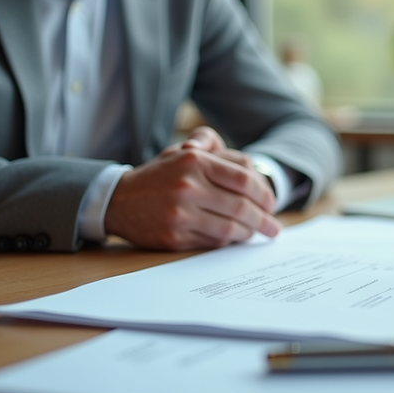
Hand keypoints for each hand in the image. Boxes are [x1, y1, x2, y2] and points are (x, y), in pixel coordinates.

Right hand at [105, 126, 279, 250]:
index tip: (272, 204)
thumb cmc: (162, 175)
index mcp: (195, 161)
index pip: (244, 178)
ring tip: (257, 234)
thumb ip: (219, 151)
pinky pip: (213, 241)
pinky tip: (234, 238)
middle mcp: (188, 186)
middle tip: (274, 227)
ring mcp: (180, 213)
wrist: (120, 200)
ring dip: (249, 233)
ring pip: (230, 228)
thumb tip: (254, 171)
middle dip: (263, 220)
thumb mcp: (186, 151)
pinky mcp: (174, 236)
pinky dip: (228, 241)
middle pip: (241, 206)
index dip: (264, 193)